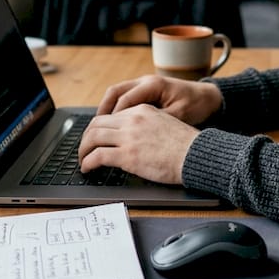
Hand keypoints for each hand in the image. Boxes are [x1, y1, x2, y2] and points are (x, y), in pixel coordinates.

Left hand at [78, 105, 197, 183]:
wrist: (196, 155)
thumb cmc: (186, 145)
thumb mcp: (165, 124)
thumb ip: (147, 126)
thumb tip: (135, 138)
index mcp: (142, 110)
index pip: (112, 115)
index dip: (99, 128)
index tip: (97, 138)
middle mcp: (132, 120)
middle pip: (97, 124)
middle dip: (87, 137)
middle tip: (85, 148)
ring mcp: (128, 137)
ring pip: (92, 138)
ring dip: (83, 150)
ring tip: (83, 159)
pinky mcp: (127, 155)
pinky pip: (97, 156)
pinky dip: (88, 162)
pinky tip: (87, 168)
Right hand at [96, 74, 222, 125]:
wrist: (210, 97)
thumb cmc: (197, 106)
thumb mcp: (179, 116)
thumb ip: (158, 122)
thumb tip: (138, 135)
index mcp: (154, 85)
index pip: (124, 99)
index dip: (112, 118)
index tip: (105, 134)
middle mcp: (146, 81)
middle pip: (115, 92)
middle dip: (102, 111)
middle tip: (94, 131)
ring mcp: (145, 85)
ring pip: (117, 94)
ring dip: (107, 110)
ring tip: (98, 128)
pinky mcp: (147, 91)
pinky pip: (125, 98)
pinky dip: (116, 110)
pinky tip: (114, 125)